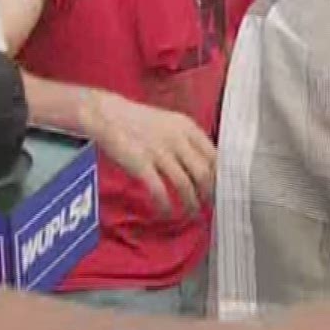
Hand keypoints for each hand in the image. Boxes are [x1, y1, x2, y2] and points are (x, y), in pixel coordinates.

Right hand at [80, 90, 215, 215]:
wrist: (108, 115)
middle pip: (204, 173)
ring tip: (191, 214)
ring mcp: (159, 152)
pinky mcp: (141, 165)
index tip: (221, 189)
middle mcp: (177, 139)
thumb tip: (208, 166)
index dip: (220, 176)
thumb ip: (189, 141)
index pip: (214, 155)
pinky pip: (159, 191)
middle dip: (209, 194)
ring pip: (185, 185)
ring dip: (190, 204)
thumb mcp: (171, 123)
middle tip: (209, 205)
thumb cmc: (140, 121)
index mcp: (188, 127)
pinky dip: (165, 206)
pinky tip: (166, 213)